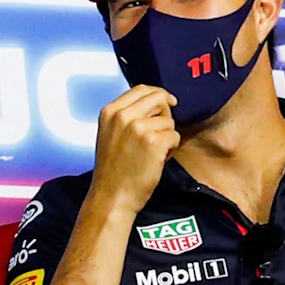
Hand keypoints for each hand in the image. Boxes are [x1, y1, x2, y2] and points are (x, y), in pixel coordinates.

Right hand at [89, 85, 180, 214]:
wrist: (112, 196)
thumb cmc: (113, 168)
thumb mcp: (110, 133)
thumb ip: (127, 114)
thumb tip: (155, 101)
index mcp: (110, 111)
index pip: (141, 89)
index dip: (159, 94)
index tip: (168, 102)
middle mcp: (123, 115)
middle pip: (159, 99)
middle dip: (166, 114)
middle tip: (160, 133)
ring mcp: (138, 128)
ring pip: (169, 121)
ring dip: (167, 136)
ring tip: (153, 152)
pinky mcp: (154, 142)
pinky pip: (175, 136)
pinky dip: (171, 149)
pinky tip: (157, 160)